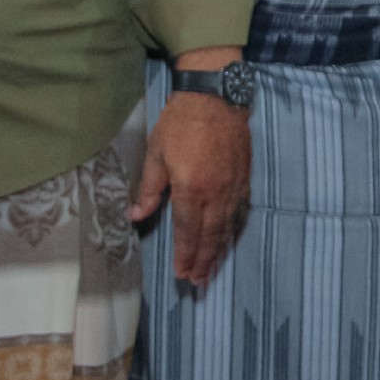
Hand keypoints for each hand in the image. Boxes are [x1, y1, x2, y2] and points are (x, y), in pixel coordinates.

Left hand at [128, 81, 251, 286]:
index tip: (181, 274)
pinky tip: (228, 240)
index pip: (187, 230)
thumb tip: (136, 216)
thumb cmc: (180, 122)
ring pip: (227, 227)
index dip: (184, 254)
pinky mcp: (244, 177)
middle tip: (199, 283)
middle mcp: (216, 193)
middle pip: (210, 235)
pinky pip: (239, 212)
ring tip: (212, 270)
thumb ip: (149, 189)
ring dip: (219, 251)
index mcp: (191, 188)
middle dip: (203, 261)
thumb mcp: (156, 154)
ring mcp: (233, 186)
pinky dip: (232, 230)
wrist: (215, 96)